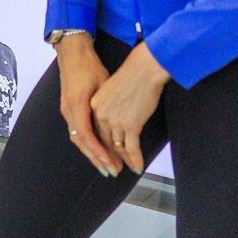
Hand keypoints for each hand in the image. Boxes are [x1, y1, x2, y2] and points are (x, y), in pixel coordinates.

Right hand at [54, 33, 118, 175]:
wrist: (73, 54)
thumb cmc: (89, 67)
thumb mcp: (102, 84)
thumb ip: (106, 106)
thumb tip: (117, 127)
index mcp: (77, 106)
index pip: (87, 136)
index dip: (99, 152)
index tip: (111, 163)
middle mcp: (68, 112)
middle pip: (81, 143)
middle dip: (97, 159)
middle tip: (112, 172)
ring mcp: (66, 112)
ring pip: (78, 140)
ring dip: (92, 154)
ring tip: (107, 166)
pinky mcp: (68, 111)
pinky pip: (77, 133)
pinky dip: (88, 145)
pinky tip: (97, 151)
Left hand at [89, 42, 169, 173]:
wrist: (143, 69)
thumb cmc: (131, 75)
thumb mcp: (110, 90)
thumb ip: (108, 105)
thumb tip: (113, 116)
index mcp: (94, 105)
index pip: (94, 130)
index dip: (99, 144)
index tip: (103, 153)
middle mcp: (101, 115)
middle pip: (104, 142)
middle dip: (109, 157)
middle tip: (114, 169)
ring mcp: (115, 121)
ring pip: (117, 147)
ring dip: (124, 160)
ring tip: (128, 169)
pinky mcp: (131, 125)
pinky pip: (132, 148)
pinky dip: (135, 159)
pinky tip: (138, 166)